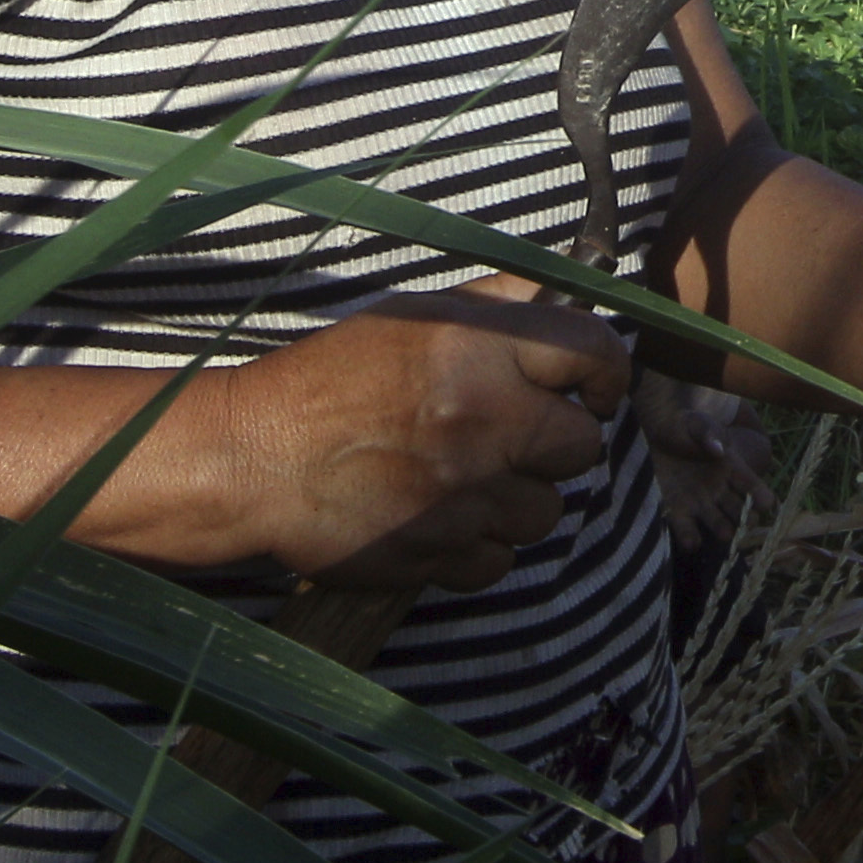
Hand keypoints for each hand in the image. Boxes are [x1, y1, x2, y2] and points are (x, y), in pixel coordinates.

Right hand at [215, 286, 632, 594]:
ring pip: (545, 511)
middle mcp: (483, 418)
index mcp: (479, 349)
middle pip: (583, 446)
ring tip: (468, 479)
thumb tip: (569, 301)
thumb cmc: (333, 377)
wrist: (255, 457)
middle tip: (517, 436)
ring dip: (518, 500)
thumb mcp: (414, 314)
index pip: (593, 354)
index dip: (607, 373)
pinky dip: (478, 547)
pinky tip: (443, 519)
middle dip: (558, 443)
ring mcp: (464, 493)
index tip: (596, 389)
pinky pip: (499, 561)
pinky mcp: (438, 552)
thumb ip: (498, 304)